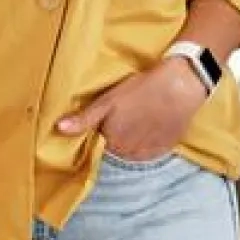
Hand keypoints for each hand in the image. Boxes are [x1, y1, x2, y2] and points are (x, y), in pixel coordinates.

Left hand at [56, 59, 207, 160]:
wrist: (180, 86)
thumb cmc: (141, 89)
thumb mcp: (108, 100)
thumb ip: (84, 119)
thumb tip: (58, 129)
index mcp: (111, 141)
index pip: (100, 145)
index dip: (104, 131)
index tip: (110, 120)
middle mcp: (128, 153)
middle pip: (117, 150)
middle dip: (118, 137)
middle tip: (127, 116)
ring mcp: (148, 152)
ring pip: (133, 152)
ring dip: (134, 141)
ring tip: (140, 119)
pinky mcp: (164, 148)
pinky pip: (150, 151)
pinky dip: (149, 142)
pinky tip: (152, 125)